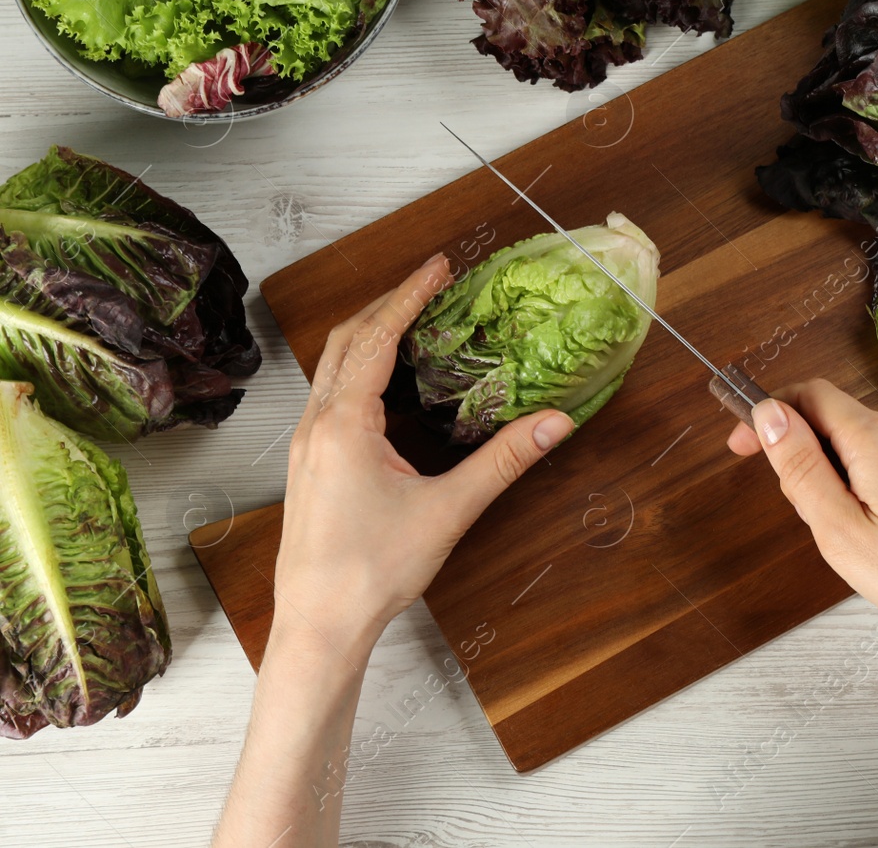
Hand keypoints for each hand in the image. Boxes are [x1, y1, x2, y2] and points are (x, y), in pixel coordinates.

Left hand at [273, 254, 574, 652]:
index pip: (378, 337)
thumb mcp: (448, 512)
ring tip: (413, 318)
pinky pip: (330, 395)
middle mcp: (317, 425)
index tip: (440, 265)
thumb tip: (556, 423)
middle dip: (389, 304)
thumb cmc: (373, 572)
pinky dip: (359, 368)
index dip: (411, 295)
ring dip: (370, 334)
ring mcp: (306, 445)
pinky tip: (387, 382)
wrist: (319, 627)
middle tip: (431, 282)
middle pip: (347, 340)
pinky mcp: (308, 465)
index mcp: (344, 424)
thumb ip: (503, 461)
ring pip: (333, 367)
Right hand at [727, 380, 877, 656]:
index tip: (742, 446)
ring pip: (862, 441)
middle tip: (807, 515)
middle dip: (804, 455)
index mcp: (875, 438)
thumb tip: (768, 414)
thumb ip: (801, 469)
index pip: (808, 394)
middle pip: (834, 417)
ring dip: (837, 473)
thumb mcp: (841, 532)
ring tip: (852, 536)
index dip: (768, 413)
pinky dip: (868, 482)